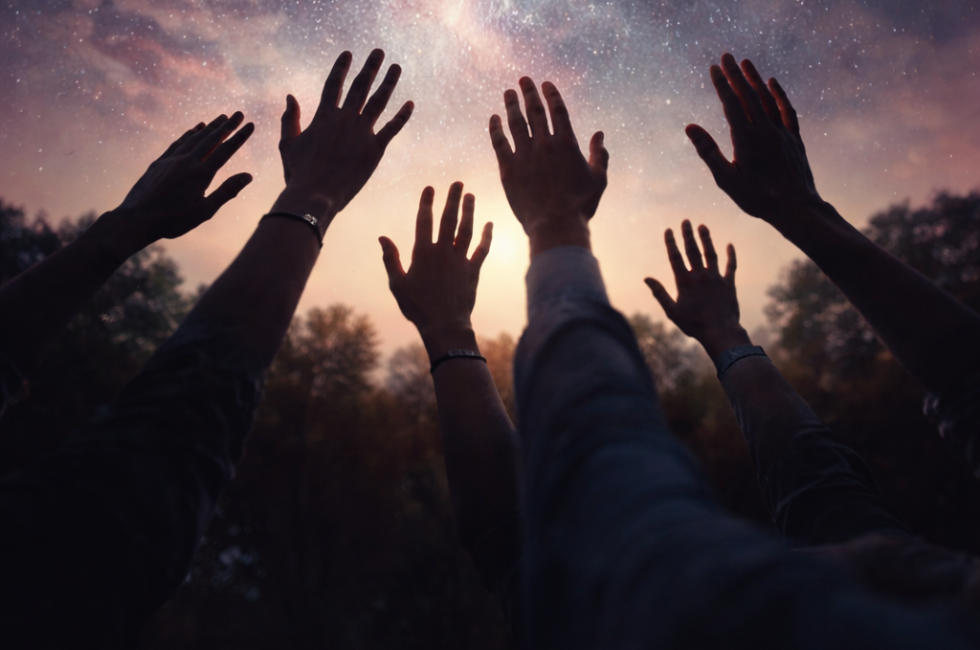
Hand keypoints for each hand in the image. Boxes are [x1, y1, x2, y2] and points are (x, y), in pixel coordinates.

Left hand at [100, 113, 253, 257]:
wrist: (137, 219)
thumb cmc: (173, 220)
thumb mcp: (205, 211)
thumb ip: (227, 192)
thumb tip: (248, 176)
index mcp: (200, 175)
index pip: (225, 151)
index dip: (239, 137)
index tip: (250, 125)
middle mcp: (187, 162)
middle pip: (211, 139)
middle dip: (227, 126)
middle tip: (239, 113)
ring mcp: (172, 160)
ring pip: (195, 138)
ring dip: (210, 127)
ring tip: (222, 117)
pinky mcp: (160, 162)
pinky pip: (178, 142)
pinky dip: (189, 133)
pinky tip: (196, 128)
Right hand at [273, 49, 413, 226]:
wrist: (315, 195)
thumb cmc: (299, 173)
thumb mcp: (288, 144)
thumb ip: (290, 119)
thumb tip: (290, 96)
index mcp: (324, 117)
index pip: (334, 85)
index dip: (341, 68)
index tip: (348, 53)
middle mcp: (344, 120)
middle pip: (360, 87)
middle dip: (370, 67)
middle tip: (379, 52)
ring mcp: (361, 134)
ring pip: (378, 102)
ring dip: (388, 83)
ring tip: (396, 67)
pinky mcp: (374, 150)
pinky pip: (391, 129)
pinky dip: (402, 116)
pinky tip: (410, 103)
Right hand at [379, 183, 491, 349]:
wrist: (444, 325)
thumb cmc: (417, 307)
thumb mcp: (397, 284)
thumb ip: (390, 258)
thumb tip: (382, 237)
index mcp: (423, 253)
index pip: (424, 221)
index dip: (426, 203)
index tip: (430, 188)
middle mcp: (443, 252)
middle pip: (449, 220)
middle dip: (453, 199)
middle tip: (458, 182)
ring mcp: (460, 260)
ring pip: (466, 230)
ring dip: (469, 211)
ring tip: (471, 195)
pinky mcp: (473, 271)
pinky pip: (482, 249)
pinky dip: (487, 236)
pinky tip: (490, 223)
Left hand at [489, 78, 607, 256]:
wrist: (555, 225)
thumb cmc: (580, 206)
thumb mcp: (598, 180)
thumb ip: (601, 155)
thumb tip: (600, 134)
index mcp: (567, 143)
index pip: (558, 110)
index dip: (551, 94)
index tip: (545, 84)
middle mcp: (545, 144)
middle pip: (535, 110)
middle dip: (529, 92)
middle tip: (523, 79)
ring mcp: (525, 155)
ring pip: (516, 122)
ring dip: (511, 104)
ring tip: (508, 92)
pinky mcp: (508, 169)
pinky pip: (499, 142)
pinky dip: (495, 128)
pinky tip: (493, 118)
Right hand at [645, 220, 749, 358]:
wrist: (720, 331)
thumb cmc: (693, 324)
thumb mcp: (672, 311)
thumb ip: (659, 293)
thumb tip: (646, 279)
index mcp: (684, 282)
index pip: (675, 257)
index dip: (671, 243)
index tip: (668, 230)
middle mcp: (700, 276)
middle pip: (693, 251)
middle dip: (688, 235)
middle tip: (686, 221)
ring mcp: (716, 278)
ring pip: (711, 254)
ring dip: (707, 239)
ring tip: (703, 226)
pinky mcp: (729, 284)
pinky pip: (731, 266)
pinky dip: (731, 255)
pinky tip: (730, 245)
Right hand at [686, 53, 821, 226]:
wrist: (796, 207)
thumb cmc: (757, 198)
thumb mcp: (727, 179)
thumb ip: (708, 151)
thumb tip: (690, 127)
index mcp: (746, 139)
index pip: (732, 104)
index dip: (722, 84)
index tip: (713, 68)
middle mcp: (765, 130)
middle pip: (749, 95)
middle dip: (736, 74)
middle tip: (726, 56)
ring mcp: (782, 132)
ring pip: (768, 99)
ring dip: (756, 79)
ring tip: (745, 63)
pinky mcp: (794, 138)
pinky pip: (787, 110)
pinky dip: (779, 94)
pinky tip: (773, 83)